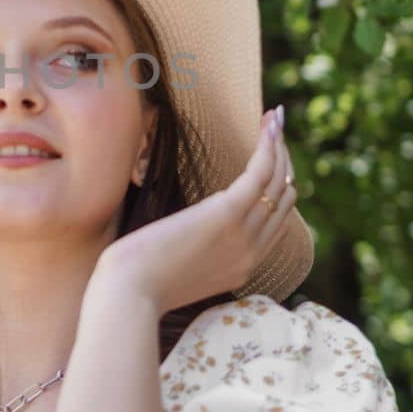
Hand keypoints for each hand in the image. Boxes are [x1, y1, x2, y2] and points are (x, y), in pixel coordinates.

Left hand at [91, 108, 296, 319]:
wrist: (128, 294)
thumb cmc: (138, 280)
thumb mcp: (179, 268)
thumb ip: (196, 249)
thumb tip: (190, 226)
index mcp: (243, 267)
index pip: (277, 223)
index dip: (279, 187)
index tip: (271, 159)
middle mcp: (252, 252)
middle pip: (284, 200)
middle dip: (284, 161)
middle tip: (275, 129)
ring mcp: (244, 235)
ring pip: (277, 182)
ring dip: (279, 145)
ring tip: (275, 117)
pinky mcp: (227, 215)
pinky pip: (260, 175)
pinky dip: (268, 147)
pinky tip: (268, 125)